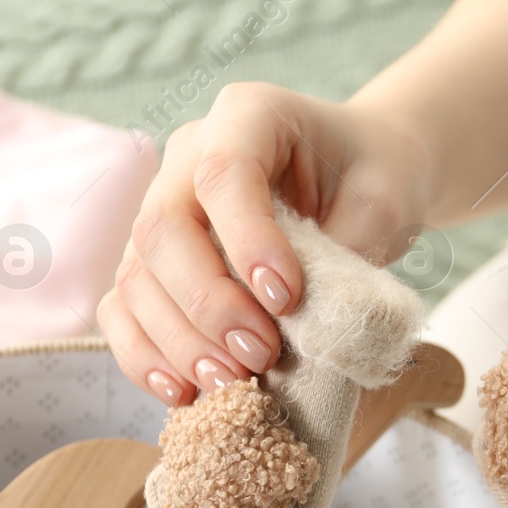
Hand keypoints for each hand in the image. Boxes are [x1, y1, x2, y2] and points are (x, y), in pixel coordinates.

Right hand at [98, 83, 432, 405]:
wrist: (364, 178)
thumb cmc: (375, 181)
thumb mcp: (382, 203)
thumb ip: (345, 252)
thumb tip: (307, 330)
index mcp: (248, 116)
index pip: (224, 173)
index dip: (247, 240)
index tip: (286, 298)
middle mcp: (189, 156)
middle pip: (164, 229)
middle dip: (208, 303)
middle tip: (261, 355)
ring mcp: (164, 206)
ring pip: (137, 276)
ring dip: (178, 340)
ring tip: (231, 383)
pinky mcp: (156, 261)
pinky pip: (125, 307)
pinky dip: (145, 354)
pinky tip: (183, 391)